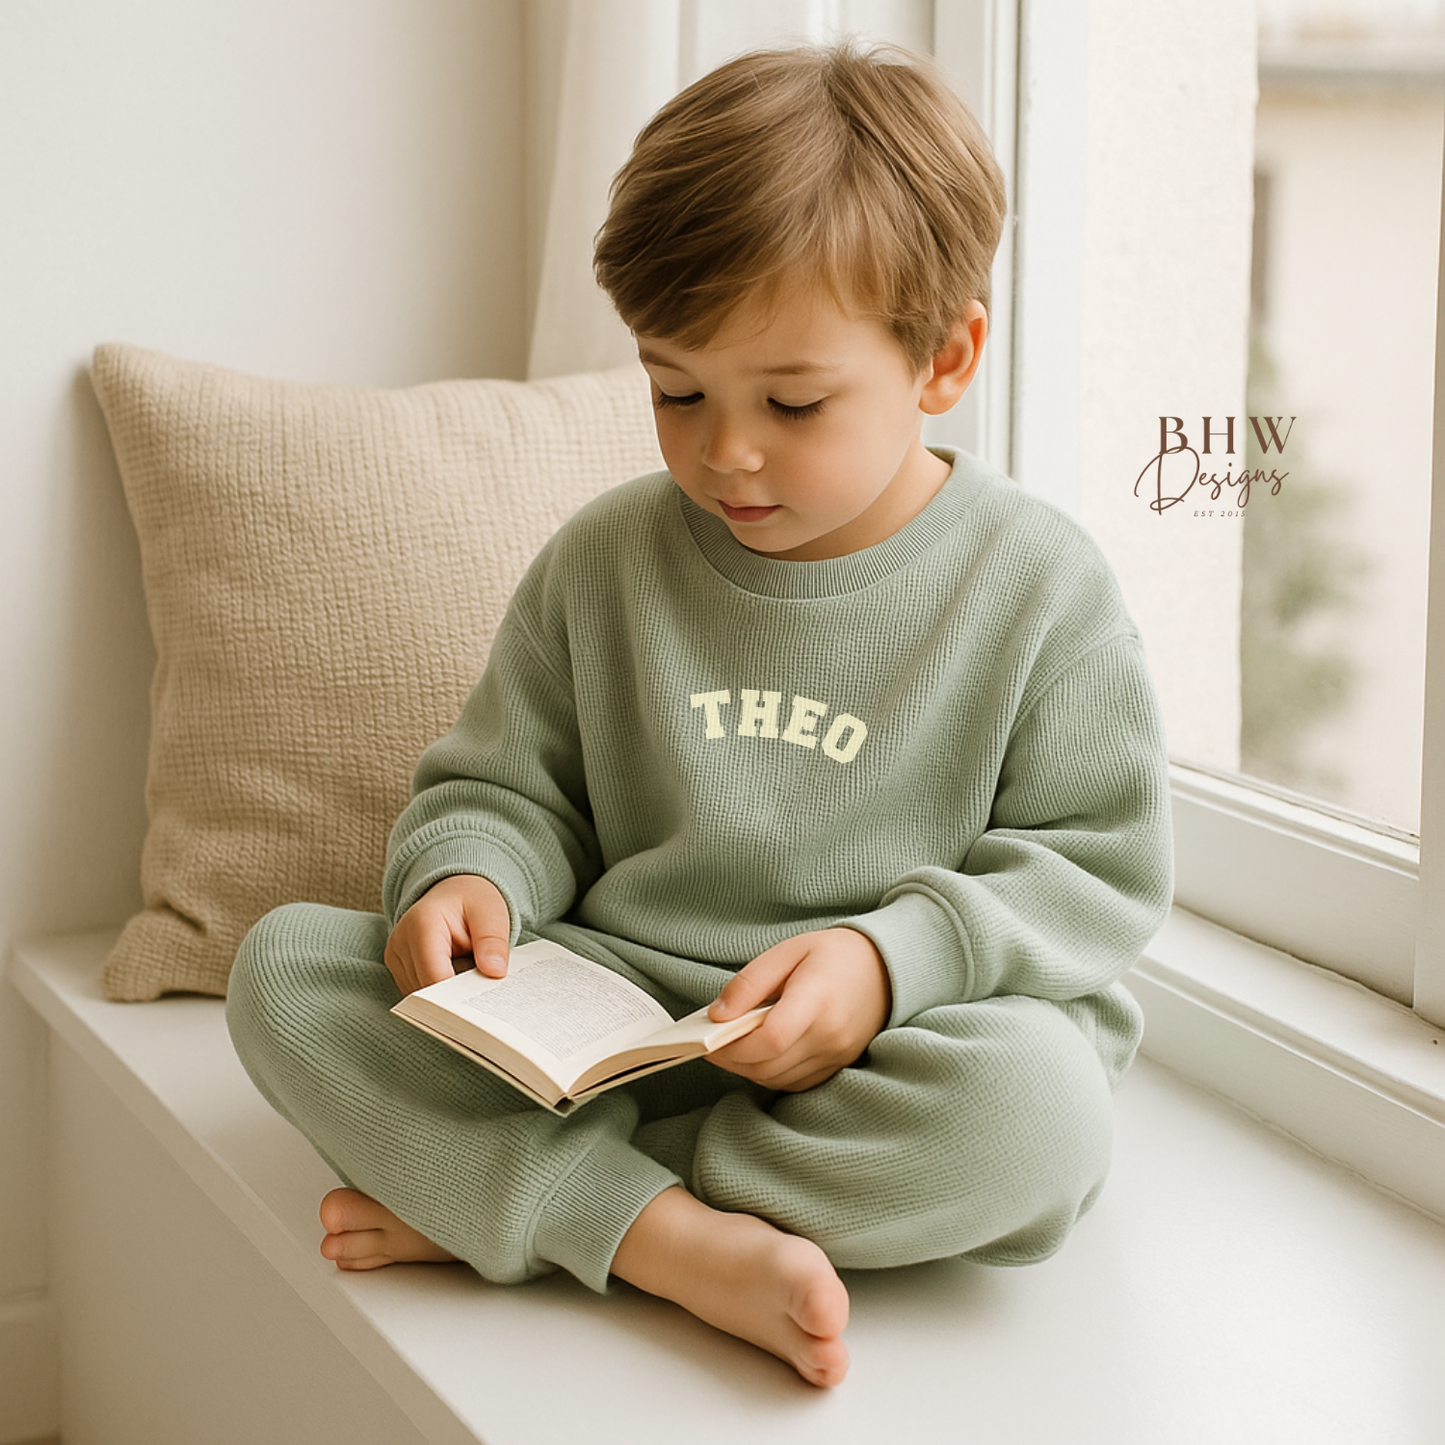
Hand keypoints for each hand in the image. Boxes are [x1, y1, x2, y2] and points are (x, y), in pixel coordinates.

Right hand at [384, 875, 510, 994]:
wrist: (453, 892)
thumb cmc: (472, 901)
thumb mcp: (491, 913)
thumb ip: (492, 942)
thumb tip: (495, 972)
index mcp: (423, 924)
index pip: (434, 976)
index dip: (456, 997)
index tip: (481, 1006)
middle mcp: (401, 941)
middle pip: (424, 989)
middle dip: (454, 997)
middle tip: (483, 992)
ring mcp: (395, 955)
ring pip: (420, 994)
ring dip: (446, 994)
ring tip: (468, 974)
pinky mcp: (397, 966)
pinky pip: (416, 990)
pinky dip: (437, 990)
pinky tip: (455, 977)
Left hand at [705, 928, 891, 1091]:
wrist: (885, 967)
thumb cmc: (832, 954)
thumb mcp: (786, 952)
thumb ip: (749, 984)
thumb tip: (716, 1016)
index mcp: (817, 1000)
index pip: (769, 1040)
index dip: (733, 1046)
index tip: (708, 1037)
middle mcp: (831, 1035)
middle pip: (768, 1065)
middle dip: (732, 1059)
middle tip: (710, 1043)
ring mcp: (838, 1055)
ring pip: (777, 1079)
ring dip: (748, 1068)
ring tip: (732, 1045)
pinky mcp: (839, 1065)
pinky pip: (795, 1082)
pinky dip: (770, 1073)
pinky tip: (759, 1053)